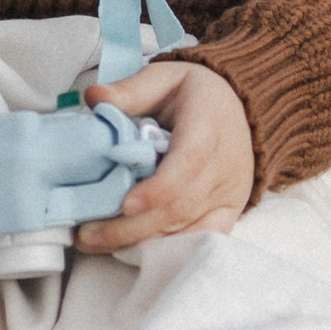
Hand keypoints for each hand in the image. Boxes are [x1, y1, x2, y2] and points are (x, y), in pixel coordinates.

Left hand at [75, 52, 254, 249]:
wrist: (242, 109)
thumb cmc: (196, 94)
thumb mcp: (165, 77)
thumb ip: (131, 90)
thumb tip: (94, 98)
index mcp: (210, 122)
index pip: (189, 161)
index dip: (159, 188)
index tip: (126, 204)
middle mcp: (225, 162)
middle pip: (181, 204)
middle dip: (132, 226)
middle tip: (88, 235)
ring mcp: (231, 192)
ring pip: (186, 227)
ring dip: (141, 241)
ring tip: (97, 242)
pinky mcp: (231, 211)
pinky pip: (199, 240)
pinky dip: (166, 250)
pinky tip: (132, 252)